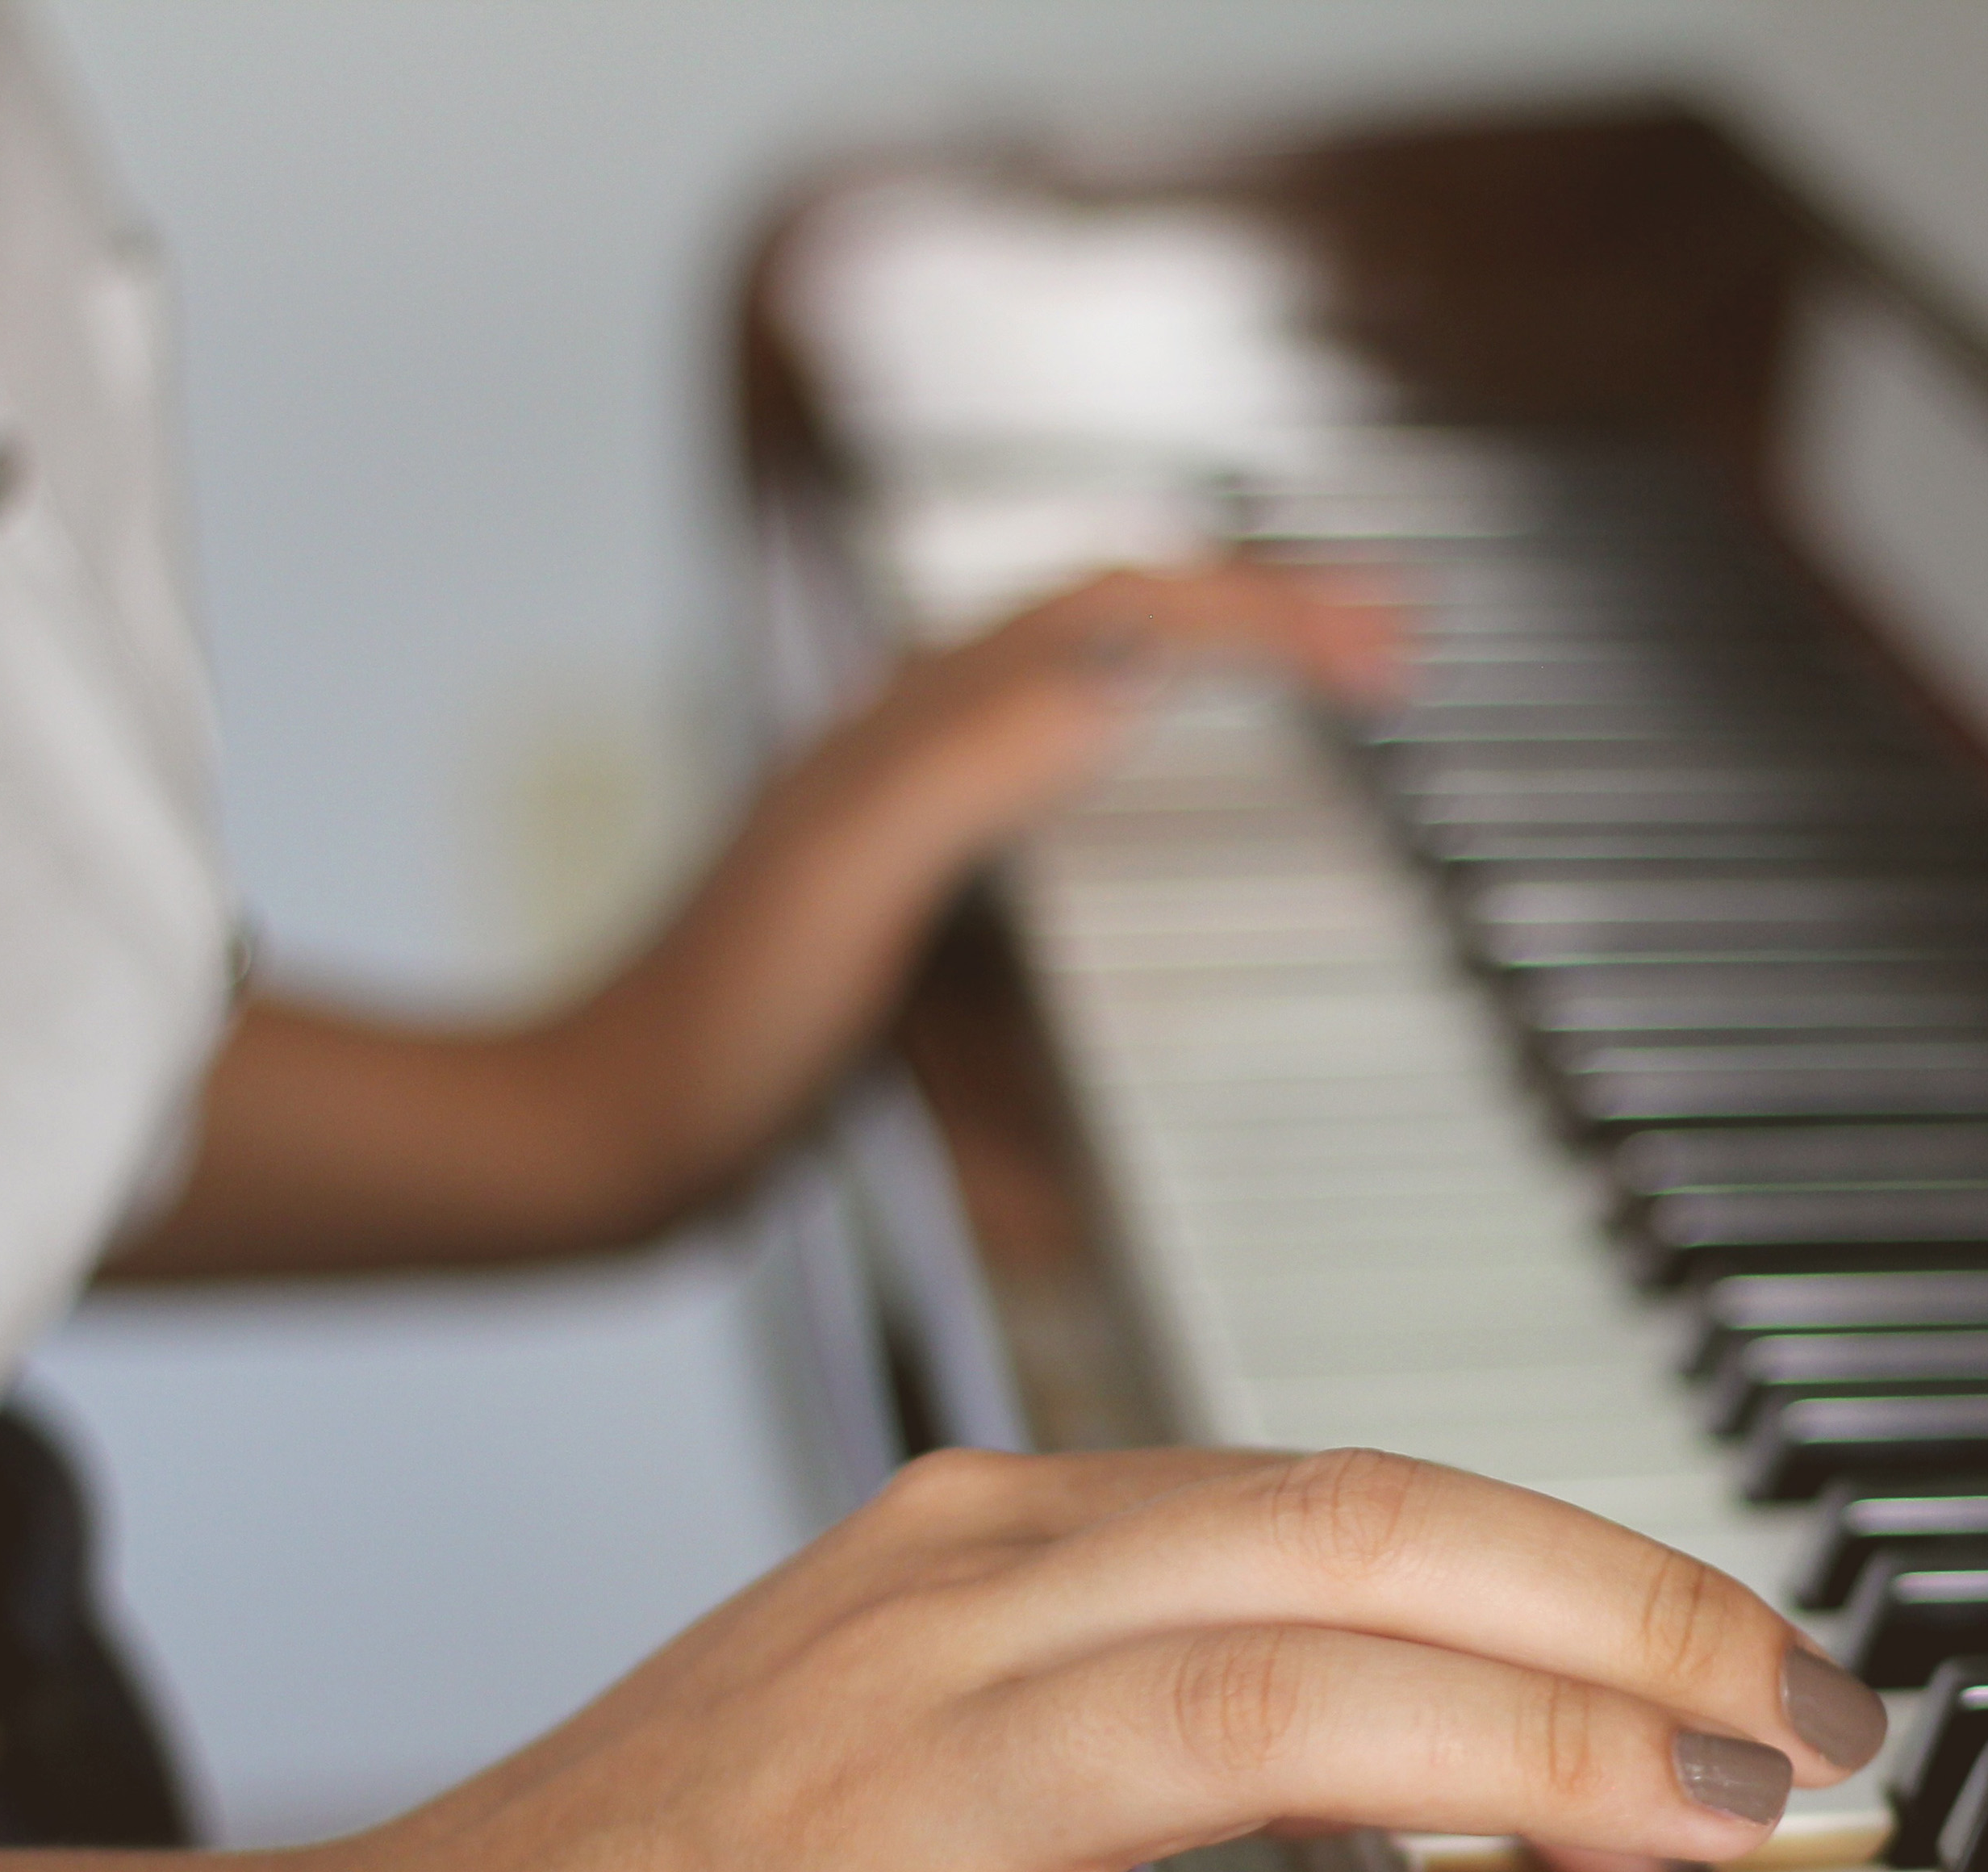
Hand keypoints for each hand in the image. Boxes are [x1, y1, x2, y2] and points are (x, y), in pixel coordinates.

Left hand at [116, 559, 1403, 1278]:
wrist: (598, 1145)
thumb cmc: (705, 1030)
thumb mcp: (850, 872)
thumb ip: (975, 759)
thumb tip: (1124, 673)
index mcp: (922, 725)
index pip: (1126, 609)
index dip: (1268, 610)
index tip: (1385, 644)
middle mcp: (925, 758)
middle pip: (1124, 634)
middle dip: (1262, 621)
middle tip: (1389, 647)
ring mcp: (926, 842)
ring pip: (1100, 727)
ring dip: (1219, 711)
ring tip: (1330, 730)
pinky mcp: (923, 932)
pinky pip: (1066, 854)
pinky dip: (1155, 847)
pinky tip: (1198, 907)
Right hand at [309, 1446, 1885, 1871]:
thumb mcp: (892, 1691)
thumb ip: (1125, 1664)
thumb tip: (1408, 1708)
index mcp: (980, 1537)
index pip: (1350, 1487)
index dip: (1584, 1553)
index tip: (1742, 1635)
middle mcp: (955, 1626)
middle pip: (1353, 1552)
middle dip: (1619, 1617)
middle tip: (1800, 1718)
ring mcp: (907, 1818)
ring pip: (1271, 1722)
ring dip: (1527, 1759)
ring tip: (1705, 1831)